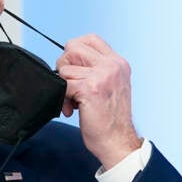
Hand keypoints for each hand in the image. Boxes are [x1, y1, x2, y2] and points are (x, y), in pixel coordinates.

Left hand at [55, 34, 141, 168]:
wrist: (117, 142)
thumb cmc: (110, 119)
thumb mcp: (110, 86)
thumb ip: (95, 70)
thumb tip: (69, 62)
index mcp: (117, 63)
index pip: (90, 39)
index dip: (75, 52)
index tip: (75, 70)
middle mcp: (112, 65)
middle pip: (72, 47)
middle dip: (65, 66)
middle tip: (70, 86)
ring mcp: (102, 75)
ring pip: (65, 68)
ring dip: (64, 87)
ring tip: (74, 102)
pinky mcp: (90, 88)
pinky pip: (63, 85)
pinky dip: (63, 99)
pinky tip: (72, 110)